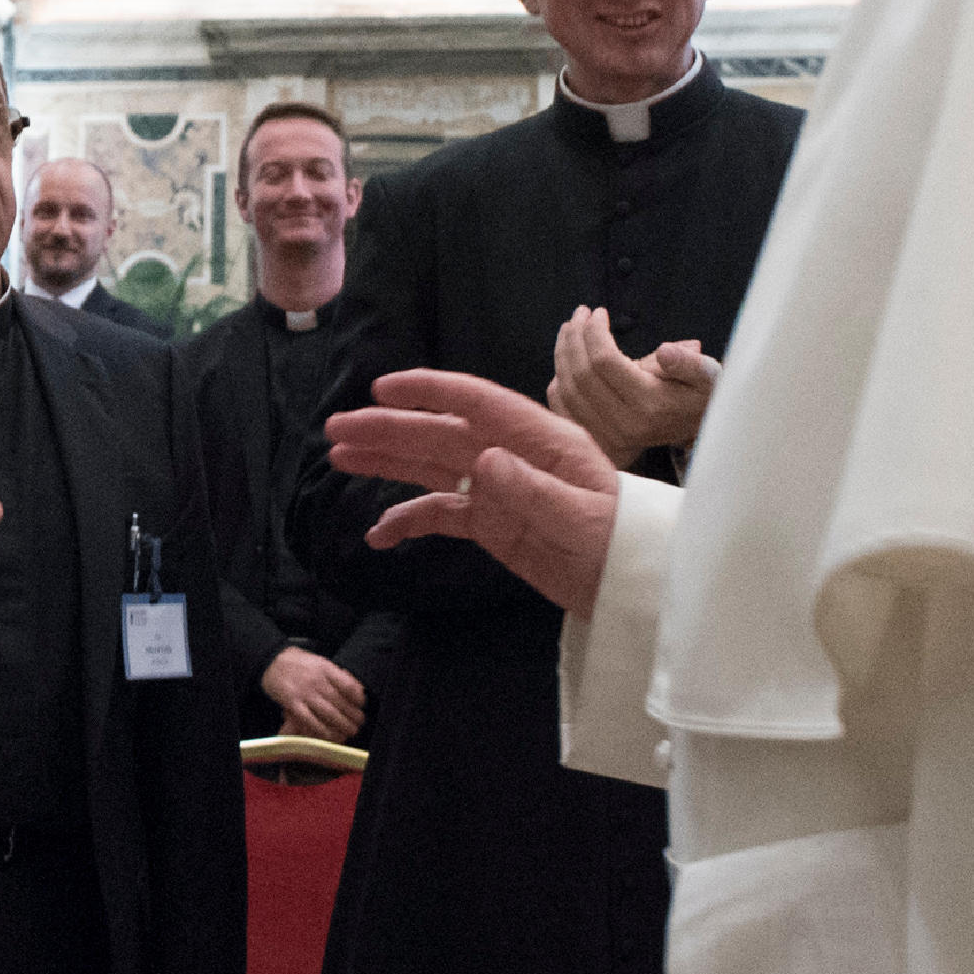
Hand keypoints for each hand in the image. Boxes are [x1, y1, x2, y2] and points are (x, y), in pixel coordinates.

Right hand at [260, 645, 366, 743]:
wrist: (271, 661)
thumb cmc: (298, 662)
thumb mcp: (319, 661)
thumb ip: (336, 674)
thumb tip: (356, 689)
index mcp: (325, 668)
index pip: (348, 686)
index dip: (358, 698)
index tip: (362, 705)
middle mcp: (316, 680)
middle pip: (340, 702)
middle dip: (353, 716)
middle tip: (359, 723)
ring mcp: (303, 693)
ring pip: (328, 714)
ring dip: (342, 725)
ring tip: (350, 731)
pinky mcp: (292, 704)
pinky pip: (309, 721)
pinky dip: (321, 730)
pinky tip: (330, 735)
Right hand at [327, 368, 623, 616]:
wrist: (635, 584)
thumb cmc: (622, 544)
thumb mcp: (582, 520)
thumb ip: (533, 491)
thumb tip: (483, 460)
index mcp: (540, 441)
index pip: (476, 403)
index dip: (429, 391)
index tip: (382, 389)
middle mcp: (513, 456)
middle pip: (441, 434)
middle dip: (388, 430)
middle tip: (337, 430)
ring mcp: (500, 489)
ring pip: (433, 466)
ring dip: (388, 461)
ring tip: (339, 457)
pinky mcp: (494, 523)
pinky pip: (443, 515)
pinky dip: (410, 521)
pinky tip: (379, 535)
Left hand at [544, 305, 720, 463]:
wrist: (698, 427)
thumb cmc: (701, 392)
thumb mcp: (707, 374)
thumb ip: (690, 362)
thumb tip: (666, 351)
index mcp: (650, 404)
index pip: (605, 362)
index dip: (595, 332)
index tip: (599, 312)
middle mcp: (625, 425)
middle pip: (581, 375)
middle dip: (574, 337)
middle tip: (579, 314)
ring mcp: (608, 437)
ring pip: (567, 391)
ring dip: (562, 354)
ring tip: (569, 329)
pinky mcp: (597, 441)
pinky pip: (562, 409)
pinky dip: (558, 381)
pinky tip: (565, 360)